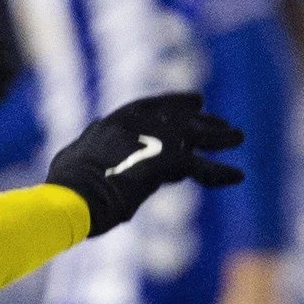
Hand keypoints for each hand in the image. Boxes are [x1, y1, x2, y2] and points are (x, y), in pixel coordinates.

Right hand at [43, 91, 242, 235]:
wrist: (70, 199)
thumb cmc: (65, 189)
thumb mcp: (74, 159)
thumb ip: (89, 147)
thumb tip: (85, 145)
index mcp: (113, 122)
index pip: (150, 108)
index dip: (172, 106)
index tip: (192, 103)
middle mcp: (136, 123)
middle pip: (177, 115)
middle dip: (200, 118)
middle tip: (220, 121)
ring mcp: (152, 139)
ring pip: (195, 133)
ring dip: (219, 136)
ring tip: (239, 137)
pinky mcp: (166, 160)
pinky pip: (200, 166)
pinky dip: (218, 172)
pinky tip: (236, 176)